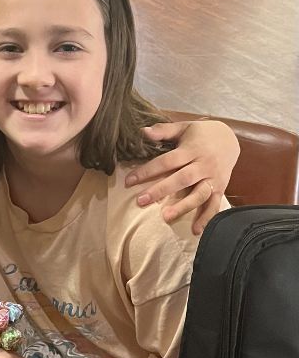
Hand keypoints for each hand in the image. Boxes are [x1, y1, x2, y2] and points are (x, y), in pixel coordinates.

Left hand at [126, 120, 238, 234]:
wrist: (229, 138)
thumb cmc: (201, 133)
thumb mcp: (184, 127)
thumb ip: (163, 130)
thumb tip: (142, 131)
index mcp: (192, 149)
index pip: (166, 161)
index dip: (148, 171)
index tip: (129, 181)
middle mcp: (203, 165)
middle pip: (181, 179)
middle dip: (161, 190)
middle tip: (141, 201)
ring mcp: (213, 178)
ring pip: (198, 194)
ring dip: (183, 206)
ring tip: (166, 217)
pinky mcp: (220, 188)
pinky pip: (214, 204)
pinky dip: (206, 218)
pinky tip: (196, 231)